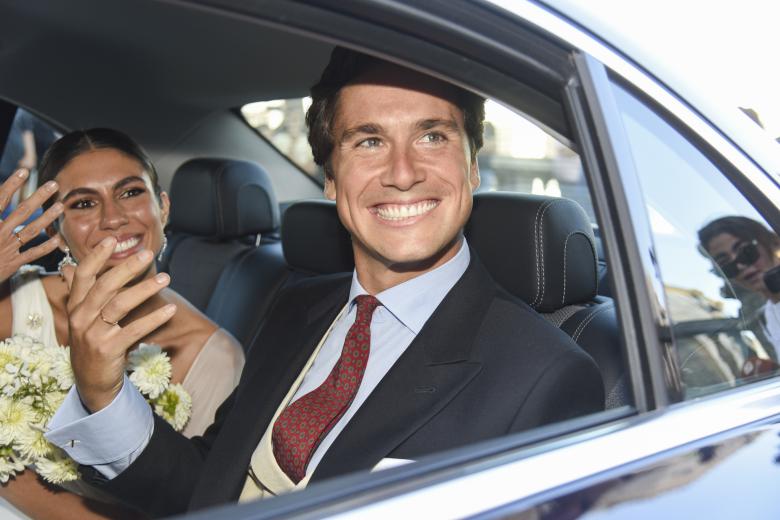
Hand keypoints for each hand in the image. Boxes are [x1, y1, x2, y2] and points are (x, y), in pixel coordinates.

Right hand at [0, 168, 62, 281]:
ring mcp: (8, 248)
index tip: (24, 171)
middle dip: (39, 197)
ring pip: (32, 231)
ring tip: (60, 206)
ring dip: (47, 218)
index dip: (12, 185)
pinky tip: (58, 239)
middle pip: (22, 212)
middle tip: (53, 184)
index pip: (1, 200)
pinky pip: (33, 253)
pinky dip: (46, 247)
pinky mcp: (13, 263)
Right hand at [62, 237, 176, 412]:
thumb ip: (79, 292)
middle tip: (148, 254)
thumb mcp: (82, 318)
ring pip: (120, 305)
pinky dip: (154, 318)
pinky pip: (135, 330)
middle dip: (127, 267)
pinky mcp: (108, 350)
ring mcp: (93, 334)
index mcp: (76, 306)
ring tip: (165, 278)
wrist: (91, 382)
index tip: (112, 240)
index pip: (83, 276)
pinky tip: (170, 310)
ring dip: (145, 289)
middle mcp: (81, 318)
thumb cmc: (92, 343)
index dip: (96, 257)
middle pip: (104, 286)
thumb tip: (68, 267)